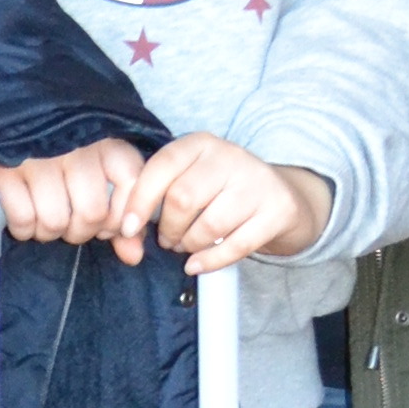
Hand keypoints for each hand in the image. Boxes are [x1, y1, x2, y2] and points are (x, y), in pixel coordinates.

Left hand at [114, 136, 332, 273]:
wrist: (281, 198)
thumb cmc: (222, 189)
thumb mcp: (193, 175)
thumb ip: (162, 190)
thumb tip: (127, 226)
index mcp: (202, 143)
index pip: (162, 167)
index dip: (139, 201)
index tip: (127, 228)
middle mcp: (231, 156)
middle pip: (183, 198)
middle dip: (168, 228)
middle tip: (167, 240)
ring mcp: (258, 183)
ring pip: (209, 225)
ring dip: (189, 245)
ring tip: (185, 247)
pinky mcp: (278, 211)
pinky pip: (236, 246)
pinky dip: (210, 261)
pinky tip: (197, 264)